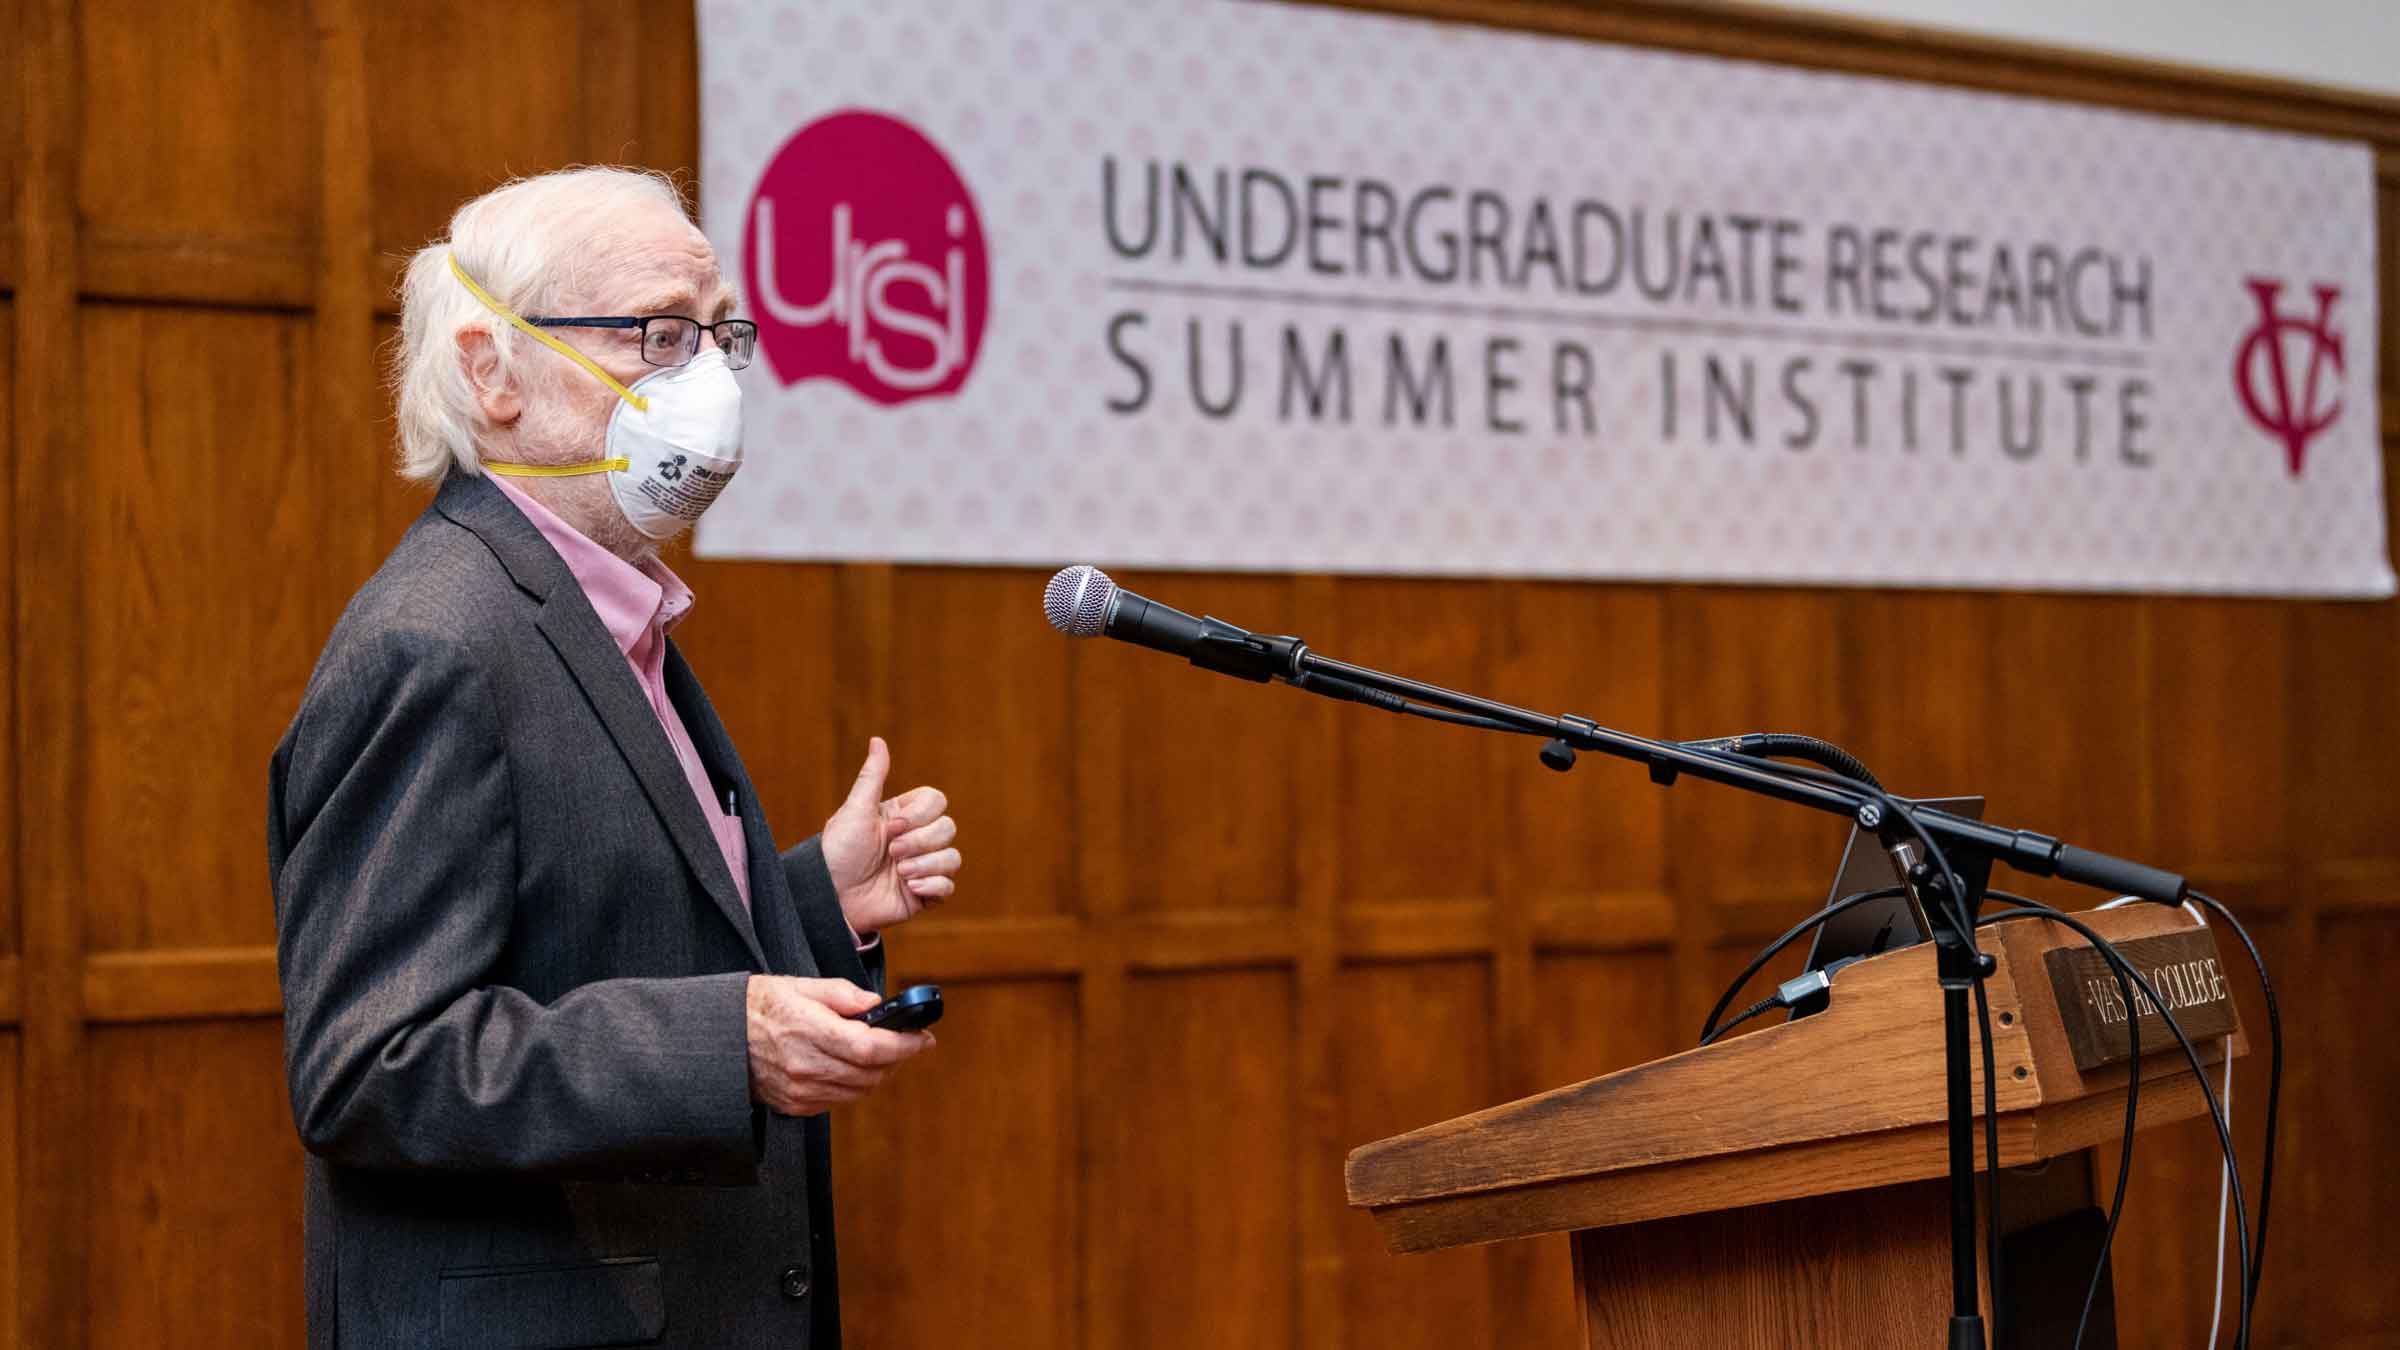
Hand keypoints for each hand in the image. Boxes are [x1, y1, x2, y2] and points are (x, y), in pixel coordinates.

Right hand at [745, 975, 932, 1114]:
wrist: (720, 1037)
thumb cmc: (759, 1005)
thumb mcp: (800, 985)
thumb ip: (843, 994)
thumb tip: (876, 1005)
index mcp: (809, 1029)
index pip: (871, 1048)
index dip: (904, 1046)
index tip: (924, 1038)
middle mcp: (805, 1065)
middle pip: (871, 1073)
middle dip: (898, 1058)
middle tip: (908, 1042)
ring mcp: (799, 1090)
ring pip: (860, 1091)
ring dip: (879, 1074)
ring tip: (882, 1053)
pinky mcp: (795, 1105)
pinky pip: (839, 1101)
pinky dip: (855, 1085)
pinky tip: (852, 1067)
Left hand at [821, 737, 959, 938]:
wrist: (831, 897)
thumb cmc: (838, 851)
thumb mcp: (855, 810)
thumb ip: (872, 776)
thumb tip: (877, 740)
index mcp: (902, 816)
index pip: (936, 801)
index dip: (920, 814)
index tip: (892, 826)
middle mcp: (915, 839)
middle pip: (949, 827)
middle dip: (921, 841)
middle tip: (892, 852)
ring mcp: (922, 866)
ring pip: (953, 857)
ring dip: (927, 864)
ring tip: (900, 874)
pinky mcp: (923, 893)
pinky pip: (949, 886)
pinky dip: (933, 885)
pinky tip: (910, 889)